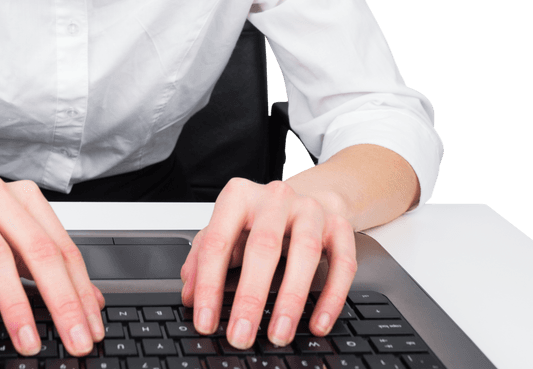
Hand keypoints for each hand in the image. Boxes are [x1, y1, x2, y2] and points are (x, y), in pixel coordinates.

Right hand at [0, 175, 105, 355]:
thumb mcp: (11, 247)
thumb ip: (50, 269)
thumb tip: (92, 303)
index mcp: (22, 197)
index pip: (61, 247)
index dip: (80, 290)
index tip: (91, 327)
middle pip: (36, 248)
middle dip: (60, 300)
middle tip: (73, 339)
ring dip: (14, 306)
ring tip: (27, 342)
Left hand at [179, 178, 356, 348]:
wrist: (308, 196)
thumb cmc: (259, 221)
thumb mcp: (226, 231)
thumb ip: (203, 260)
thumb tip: (190, 296)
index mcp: (239, 196)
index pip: (218, 243)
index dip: (209, 286)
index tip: (206, 321)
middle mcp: (275, 197)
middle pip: (263, 247)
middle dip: (250, 298)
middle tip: (240, 335)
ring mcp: (311, 209)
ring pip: (305, 253)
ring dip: (291, 299)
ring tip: (279, 335)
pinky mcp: (340, 226)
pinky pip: (342, 263)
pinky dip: (331, 297)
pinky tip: (317, 324)